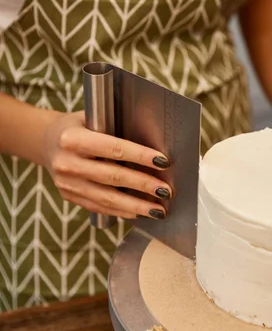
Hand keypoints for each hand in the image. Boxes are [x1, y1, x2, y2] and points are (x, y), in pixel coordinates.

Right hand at [43, 111, 170, 219]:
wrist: (45, 141)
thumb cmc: (78, 126)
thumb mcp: (91, 118)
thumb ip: (115, 128)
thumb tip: (154, 141)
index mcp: (73, 138)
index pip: (114, 148)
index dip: (140, 156)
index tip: (163, 162)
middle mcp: (67, 163)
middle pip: (113, 177)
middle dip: (143, 185)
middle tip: (166, 191)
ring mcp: (67, 183)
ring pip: (107, 198)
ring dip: (136, 206)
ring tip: (158, 210)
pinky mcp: (69, 196)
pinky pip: (98, 207)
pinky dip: (121, 212)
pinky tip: (139, 213)